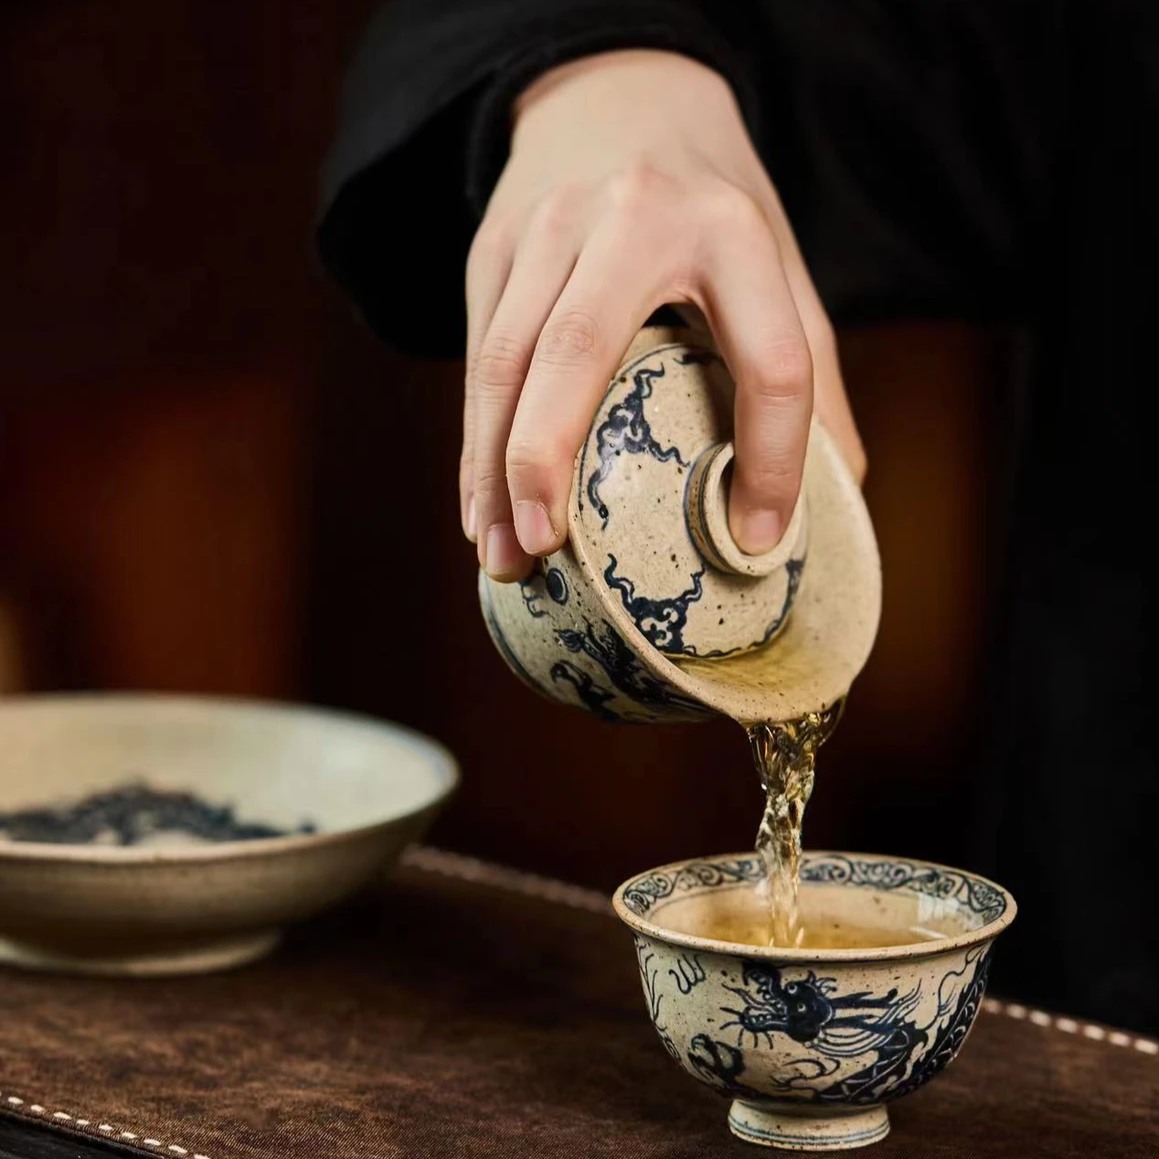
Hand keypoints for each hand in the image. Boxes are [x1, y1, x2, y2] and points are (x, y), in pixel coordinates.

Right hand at [462, 49, 865, 580]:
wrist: (619, 95)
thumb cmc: (709, 204)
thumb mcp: (777, 263)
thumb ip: (809, 369)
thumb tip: (840, 492)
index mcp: (732, 229)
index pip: (770, 358)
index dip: (773, 458)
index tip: (756, 540)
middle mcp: (632, 217)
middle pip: (580, 345)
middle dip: (549, 454)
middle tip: (544, 547)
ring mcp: (549, 227)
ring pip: (505, 357)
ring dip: (491, 466)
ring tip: (498, 554)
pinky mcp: (494, 245)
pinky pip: (478, 355)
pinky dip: (474, 441)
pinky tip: (479, 505)